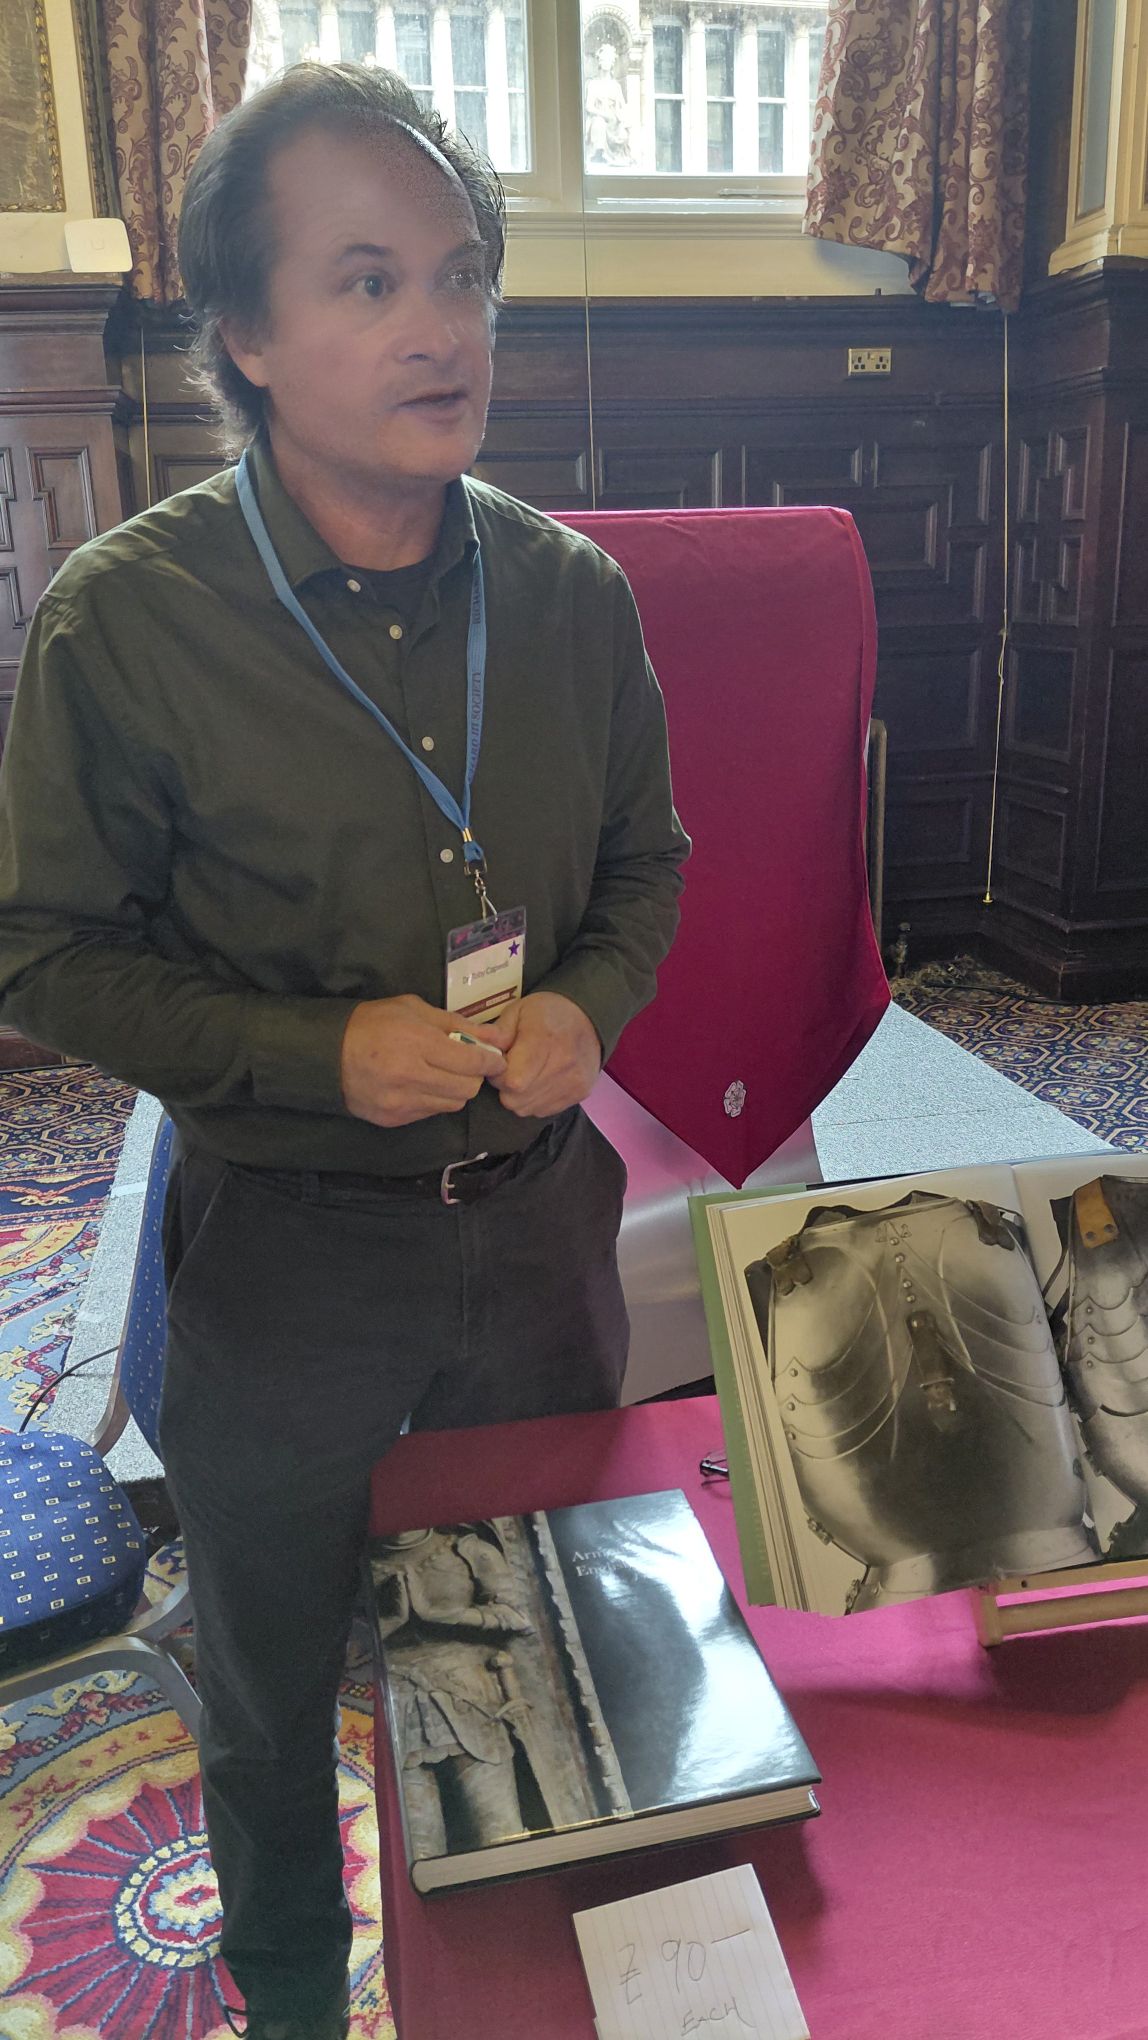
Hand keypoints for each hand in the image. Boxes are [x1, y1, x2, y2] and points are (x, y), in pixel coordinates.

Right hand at [340, 994, 505, 1128]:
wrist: (327, 1053)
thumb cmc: (374, 1023)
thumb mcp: (414, 1009)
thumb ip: (458, 1024)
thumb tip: (497, 1037)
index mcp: (417, 1044)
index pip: (472, 1062)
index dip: (491, 1061)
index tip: (494, 1058)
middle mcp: (411, 1077)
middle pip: (467, 1089)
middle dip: (472, 1076)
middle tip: (465, 1065)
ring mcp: (401, 1103)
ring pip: (452, 1105)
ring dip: (454, 1090)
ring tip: (440, 1074)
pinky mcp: (394, 1119)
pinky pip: (430, 1113)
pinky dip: (433, 1100)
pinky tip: (420, 1085)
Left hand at [484, 992, 601, 1118]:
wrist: (589, 1019)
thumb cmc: (546, 1013)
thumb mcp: (518, 1012)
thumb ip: (497, 1032)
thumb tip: (477, 1042)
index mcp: (543, 1040)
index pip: (511, 1081)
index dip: (497, 1075)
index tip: (500, 1062)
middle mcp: (562, 1065)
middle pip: (515, 1099)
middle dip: (505, 1087)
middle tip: (512, 1068)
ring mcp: (573, 1083)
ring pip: (527, 1109)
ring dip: (519, 1096)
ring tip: (526, 1074)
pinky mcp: (579, 1094)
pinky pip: (542, 1111)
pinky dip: (534, 1100)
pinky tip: (539, 1081)